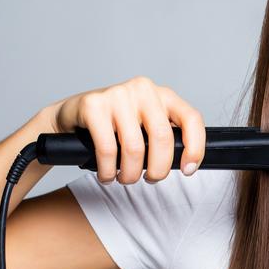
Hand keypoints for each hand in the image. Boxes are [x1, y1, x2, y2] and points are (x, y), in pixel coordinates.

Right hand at [45, 75, 205, 184]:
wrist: (73, 114)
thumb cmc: (115, 124)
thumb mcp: (146, 125)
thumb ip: (165, 137)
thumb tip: (186, 165)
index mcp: (163, 95)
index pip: (192, 119)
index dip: (195, 148)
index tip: (188, 170)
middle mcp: (144, 90)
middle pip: (163, 138)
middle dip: (158, 169)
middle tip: (150, 179)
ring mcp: (118, 95)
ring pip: (135, 148)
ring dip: (130, 174)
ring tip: (125, 178)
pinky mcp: (94, 105)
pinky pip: (108, 149)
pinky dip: (108, 171)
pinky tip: (107, 174)